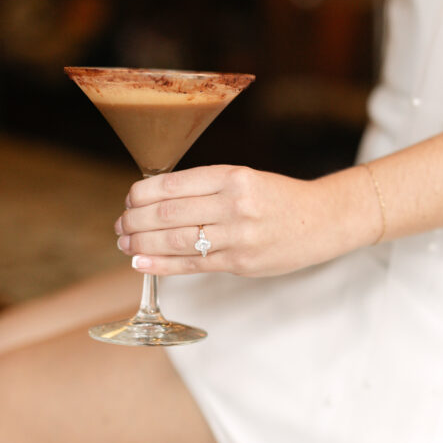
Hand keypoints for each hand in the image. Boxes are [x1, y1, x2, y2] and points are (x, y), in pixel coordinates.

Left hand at [114, 165, 379, 276]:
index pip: (172, 184)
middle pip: (167, 213)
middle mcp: (234, 204)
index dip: (141, 194)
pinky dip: (161, 265)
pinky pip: (192, 264)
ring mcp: (238, 236)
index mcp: (233, 176)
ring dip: (141, 244)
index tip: (129, 199)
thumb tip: (155, 200)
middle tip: (120, 225)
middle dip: (134, 220)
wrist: (321, 221)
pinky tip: (140, 264)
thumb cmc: (278, 199)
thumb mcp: (246, 179)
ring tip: (124, 244)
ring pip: (175, 240)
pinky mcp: (240, 262)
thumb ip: (206, 188)